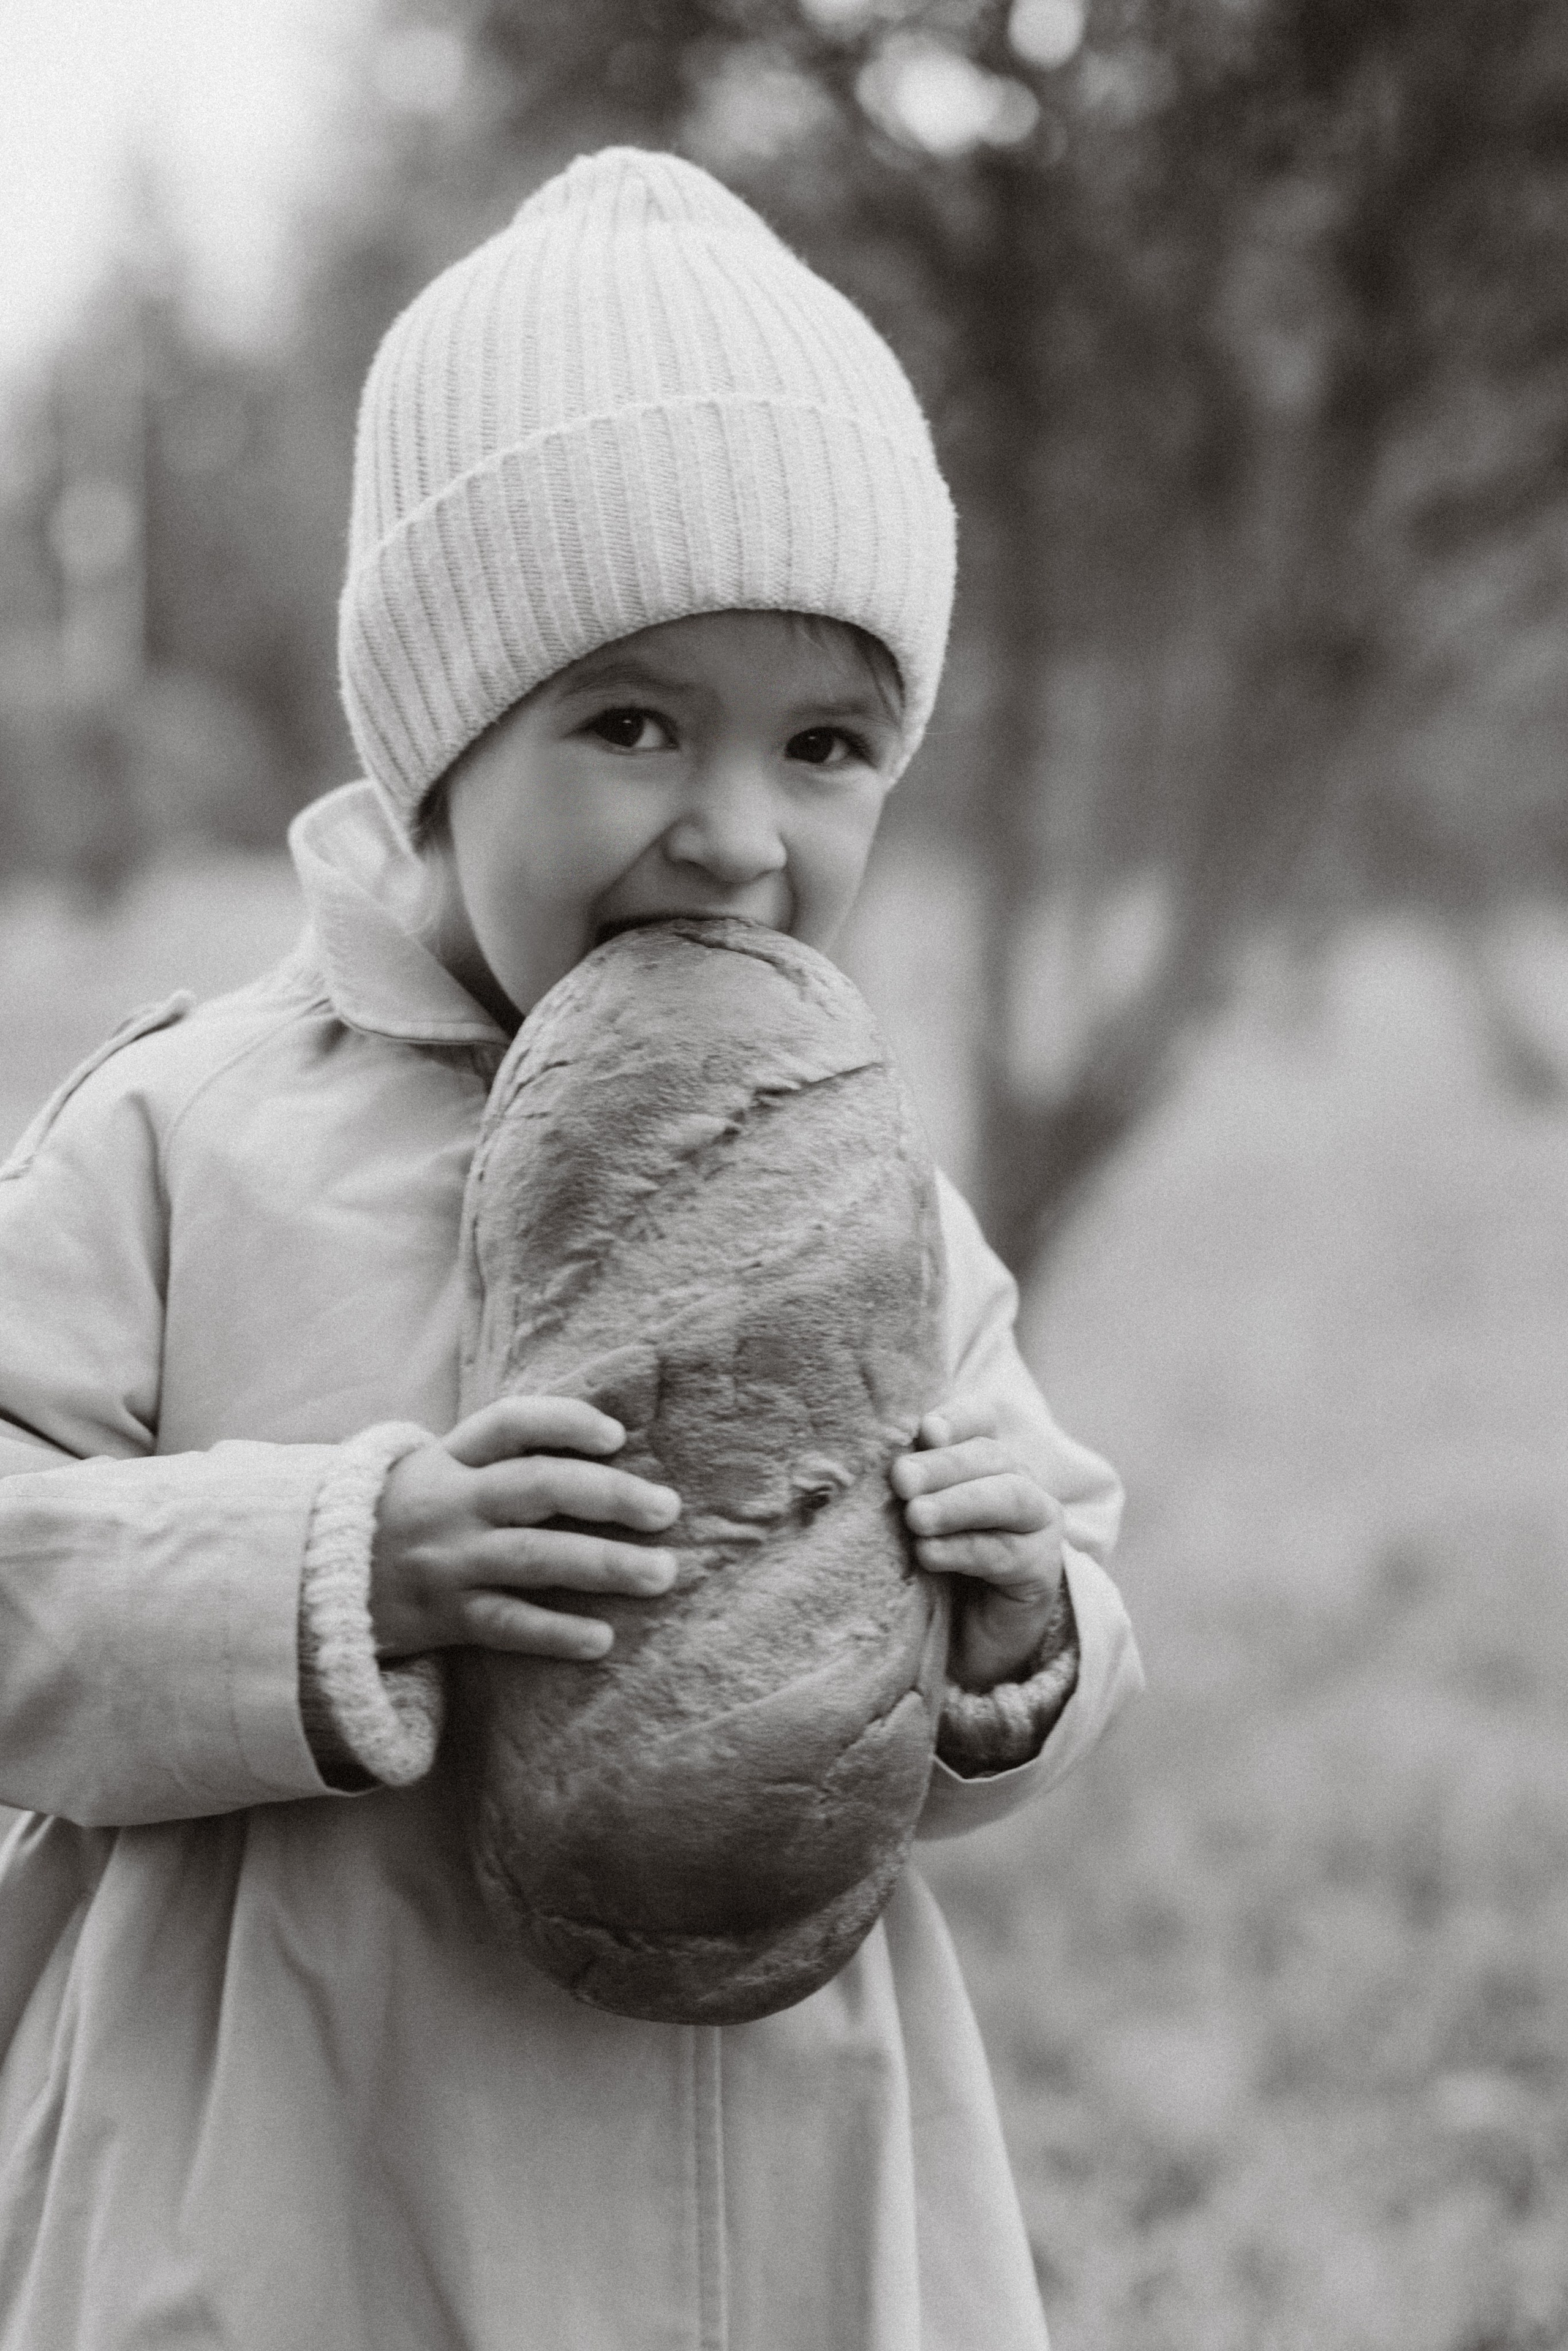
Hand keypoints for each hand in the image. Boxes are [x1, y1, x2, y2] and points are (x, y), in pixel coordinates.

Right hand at [370, 1397, 681, 1661]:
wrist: (311, 1579)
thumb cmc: (398, 1517)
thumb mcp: (433, 1471)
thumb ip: (495, 1458)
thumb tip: (595, 1452)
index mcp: (450, 1459)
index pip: (511, 1423)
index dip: (566, 1421)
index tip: (617, 1435)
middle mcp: (452, 1504)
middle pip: (540, 1487)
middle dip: (610, 1495)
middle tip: (667, 1509)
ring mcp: (448, 1561)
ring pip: (535, 1558)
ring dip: (605, 1564)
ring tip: (662, 1574)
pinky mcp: (443, 1617)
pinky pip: (507, 1624)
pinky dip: (556, 1631)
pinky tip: (602, 1639)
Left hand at [890, 1395, 1066, 1692]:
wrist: (967, 1640)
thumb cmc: (931, 1568)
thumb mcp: (914, 1521)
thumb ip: (905, 1489)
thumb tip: (869, 1466)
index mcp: (986, 1461)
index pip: (982, 1421)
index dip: (958, 1419)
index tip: (925, 1430)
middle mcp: (1018, 1483)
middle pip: (990, 1457)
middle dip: (943, 1464)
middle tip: (901, 1479)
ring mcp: (1036, 1525)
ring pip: (1008, 1497)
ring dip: (958, 1503)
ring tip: (915, 1516)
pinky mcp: (1041, 1570)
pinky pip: (1005, 1552)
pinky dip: (964, 1549)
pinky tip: (929, 1553)